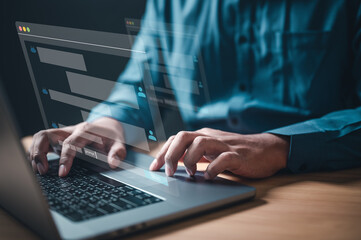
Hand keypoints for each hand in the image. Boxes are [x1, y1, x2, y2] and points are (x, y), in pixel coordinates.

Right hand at [29, 117, 125, 176]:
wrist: (108, 125)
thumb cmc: (112, 135)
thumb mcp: (119, 142)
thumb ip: (117, 152)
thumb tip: (113, 163)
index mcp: (85, 130)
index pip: (70, 143)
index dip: (65, 158)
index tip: (63, 173)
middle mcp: (71, 130)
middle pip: (46, 135)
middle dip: (39, 153)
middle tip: (42, 171)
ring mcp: (63, 133)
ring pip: (40, 137)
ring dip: (35, 153)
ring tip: (39, 170)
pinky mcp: (59, 138)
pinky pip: (42, 142)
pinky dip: (36, 152)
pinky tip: (39, 165)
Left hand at [149, 128, 288, 178]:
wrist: (266, 149)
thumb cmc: (236, 151)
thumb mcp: (212, 150)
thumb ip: (195, 154)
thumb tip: (173, 165)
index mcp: (203, 135)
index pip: (176, 138)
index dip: (163, 152)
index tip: (155, 167)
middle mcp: (211, 137)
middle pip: (184, 136)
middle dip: (172, 154)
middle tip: (169, 172)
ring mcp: (225, 145)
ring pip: (200, 143)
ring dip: (190, 159)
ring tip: (190, 174)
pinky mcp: (238, 155)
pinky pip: (223, 159)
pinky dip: (212, 169)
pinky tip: (208, 177)